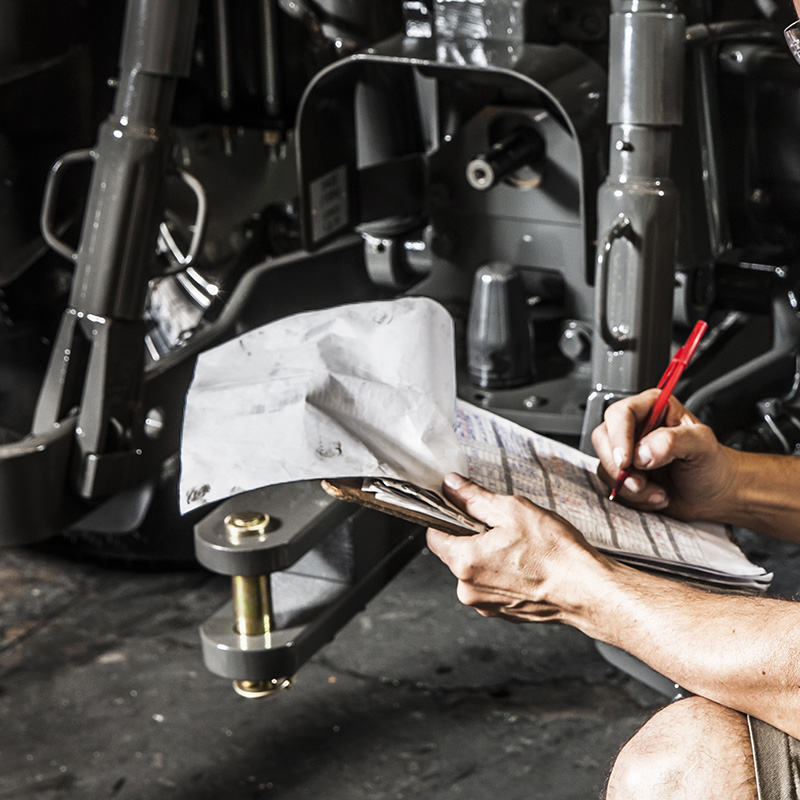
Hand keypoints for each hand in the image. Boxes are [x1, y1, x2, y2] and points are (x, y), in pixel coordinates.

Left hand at [426, 474, 611, 623]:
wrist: (587, 590)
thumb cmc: (554, 553)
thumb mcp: (513, 510)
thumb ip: (475, 497)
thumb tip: (452, 486)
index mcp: (464, 562)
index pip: (434, 536)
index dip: (447, 518)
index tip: (463, 510)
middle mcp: (468, 589)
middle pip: (456, 553)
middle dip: (475, 537)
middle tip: (505, 528)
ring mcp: (486, 604)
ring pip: (476, 570)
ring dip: (490, 557)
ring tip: (521, 548)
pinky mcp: (503, 613)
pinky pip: (493, 586)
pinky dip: (504, 574)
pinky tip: (527, 565)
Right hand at [591, 389, 740, 521]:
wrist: (715, 494)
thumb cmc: (712, 465)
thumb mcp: (701, 445)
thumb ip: (672, 441)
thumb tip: (642, 452)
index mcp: (652, 408)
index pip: (620, 414)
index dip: (619, 437)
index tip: (626, 461)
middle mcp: (635, 427)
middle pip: (603, 439)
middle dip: (620, 467)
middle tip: (641, 482)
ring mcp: (626, 452)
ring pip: (605, 464)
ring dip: (630, 486)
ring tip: (658, 491)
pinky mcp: (623, 474)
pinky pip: (611, 485)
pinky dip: (632, 497)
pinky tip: (655, 495)